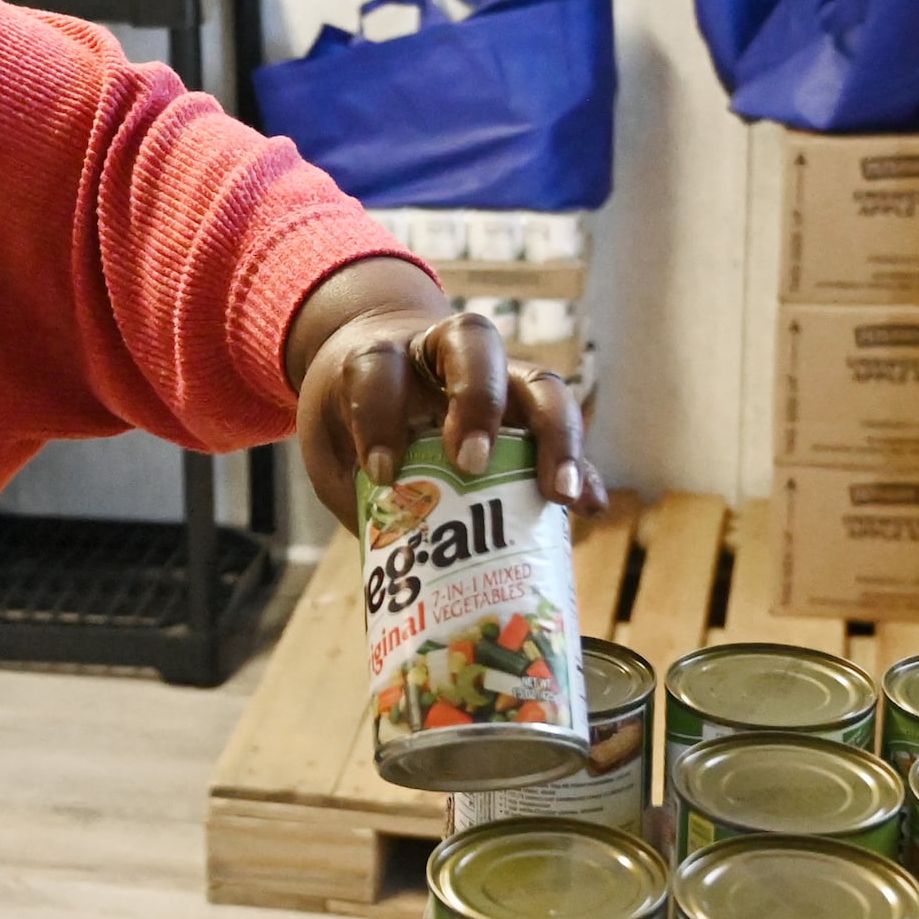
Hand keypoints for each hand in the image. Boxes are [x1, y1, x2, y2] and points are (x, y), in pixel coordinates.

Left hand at [286, 258, 606, 524]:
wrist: (378, 364)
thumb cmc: (349, 415)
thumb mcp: (330, 447)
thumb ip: (356, 493)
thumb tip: (400, 575)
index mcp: (384, 355)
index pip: (379, 366)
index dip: (379, 414)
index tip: (381, 470)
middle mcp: (445, 351)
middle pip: (474, 343)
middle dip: (477, 401)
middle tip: (471, 464)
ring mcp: (498, 375)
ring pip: (537, 380)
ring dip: (553, 434)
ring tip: (559, 493)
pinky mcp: (529, 408)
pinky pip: (562, 432)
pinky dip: (581, 466)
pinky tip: (588, 505)